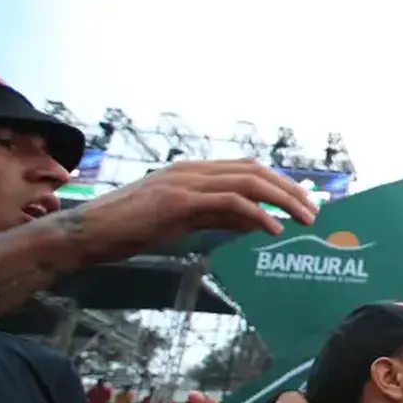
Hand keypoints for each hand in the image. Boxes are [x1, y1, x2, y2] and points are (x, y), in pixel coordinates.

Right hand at [68, 159, 317, 266]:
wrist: (88, 233)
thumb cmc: (131, 229)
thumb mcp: (184, 221)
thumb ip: (219, 217)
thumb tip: (259, 222)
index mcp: (194, 172)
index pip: (248, 169)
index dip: (281, 182)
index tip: (305, 200)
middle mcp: (193, 170)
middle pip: (255, 171)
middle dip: (290, 190)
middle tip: (315, 211)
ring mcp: (185, 183)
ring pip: (248, 182)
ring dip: (282, 201)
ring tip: (305, 220)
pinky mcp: (178, 202)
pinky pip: (228, 203)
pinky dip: (257, 215)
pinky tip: (274, 230)